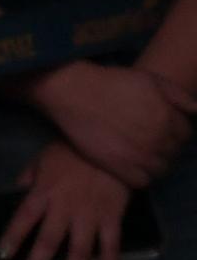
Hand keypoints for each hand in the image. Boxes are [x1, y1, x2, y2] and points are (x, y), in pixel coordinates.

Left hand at [0, 139, 132, 259]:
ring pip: (80, 252)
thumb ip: (28, 180)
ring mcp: (90, 216)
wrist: (113, 147)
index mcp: (43, 193)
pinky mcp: (113, 218)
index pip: (23, 219)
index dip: (12, 239)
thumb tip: (17, 196)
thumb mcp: (41, 161)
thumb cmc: (72, 152)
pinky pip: (111, 246)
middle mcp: (65, 209)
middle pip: (47, 244)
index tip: (3, 255)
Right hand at [30, 59, 191, 188]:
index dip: (176, 133)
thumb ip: (178, 95)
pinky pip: (142, 181)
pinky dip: (142, 176)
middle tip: (150, 142)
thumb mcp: (150, 79)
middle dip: (167, 147)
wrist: (74, 92)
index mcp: (168, 118)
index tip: (164, 131)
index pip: (186, 135)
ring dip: (156, 164)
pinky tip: (132, 167)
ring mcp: (138, 155)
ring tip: (142, 156)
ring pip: (161, 169)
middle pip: (174, 153)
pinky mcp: (118, 166)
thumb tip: (196, 111)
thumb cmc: (112, 81)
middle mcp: (157, 138)